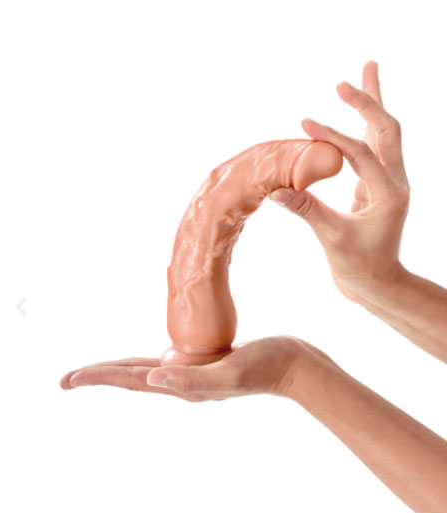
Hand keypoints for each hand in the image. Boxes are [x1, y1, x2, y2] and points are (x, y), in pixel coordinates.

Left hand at [60, 336, 302, 400]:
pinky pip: (162, 362)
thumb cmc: (265, 367)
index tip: (68, 379)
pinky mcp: (200, 363)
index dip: (97, 377)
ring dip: (115, 371)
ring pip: (141, 372)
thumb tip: (152, 380)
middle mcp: (179, 383)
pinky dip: (142, 361)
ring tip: (93, 372)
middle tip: (66, 380)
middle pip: (128, 378)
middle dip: (97, 377)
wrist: (293, 365)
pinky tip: (142, 362)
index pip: (128, 380)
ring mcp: (189, 374)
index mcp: (179, 386)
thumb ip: (192, 380)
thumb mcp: (229, 374)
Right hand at [269, 61, 409, 305]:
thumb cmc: (359, 267)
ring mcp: (388, 181)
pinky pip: (372, 148)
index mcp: (389, 193)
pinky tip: (356, 114)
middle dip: (367, 101)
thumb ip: (307, 211)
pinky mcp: (376, 186)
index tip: (305, 124)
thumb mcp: (332, 238)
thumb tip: (275, 190)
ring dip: (373, 104)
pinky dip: (363, 126)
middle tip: (344, 80)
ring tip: (365, 71)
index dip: (333, 137)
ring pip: (385, 133)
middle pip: (386, 128)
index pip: (361, 153)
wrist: (377, 282)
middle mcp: (394, 181)